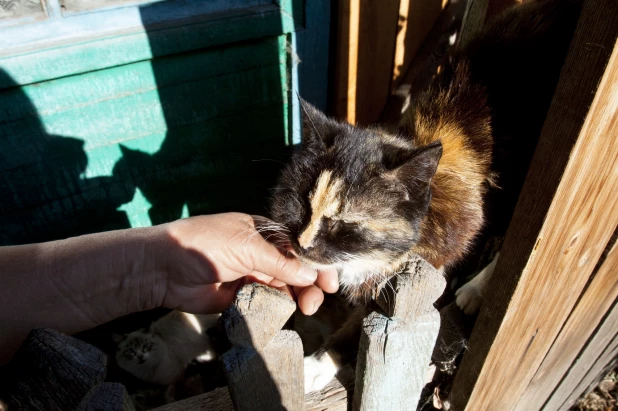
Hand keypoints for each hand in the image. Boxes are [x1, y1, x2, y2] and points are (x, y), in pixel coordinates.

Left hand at [159, 213, 338, 313]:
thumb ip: (279, 262)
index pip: (298, 245)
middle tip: (318, 299)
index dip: (317, 260)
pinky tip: (288, 311)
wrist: (164, 269)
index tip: (331, 279)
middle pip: (296, 268)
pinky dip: (281, 306)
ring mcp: (253, 274)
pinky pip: (269, 301)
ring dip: (299, 296)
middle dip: (311, 282)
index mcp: (263, 232)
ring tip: (306, 308)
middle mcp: (261, 252)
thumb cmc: (203, 244)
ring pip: (286, 286)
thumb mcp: (245, 245)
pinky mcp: (243, 296)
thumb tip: (310, 276)